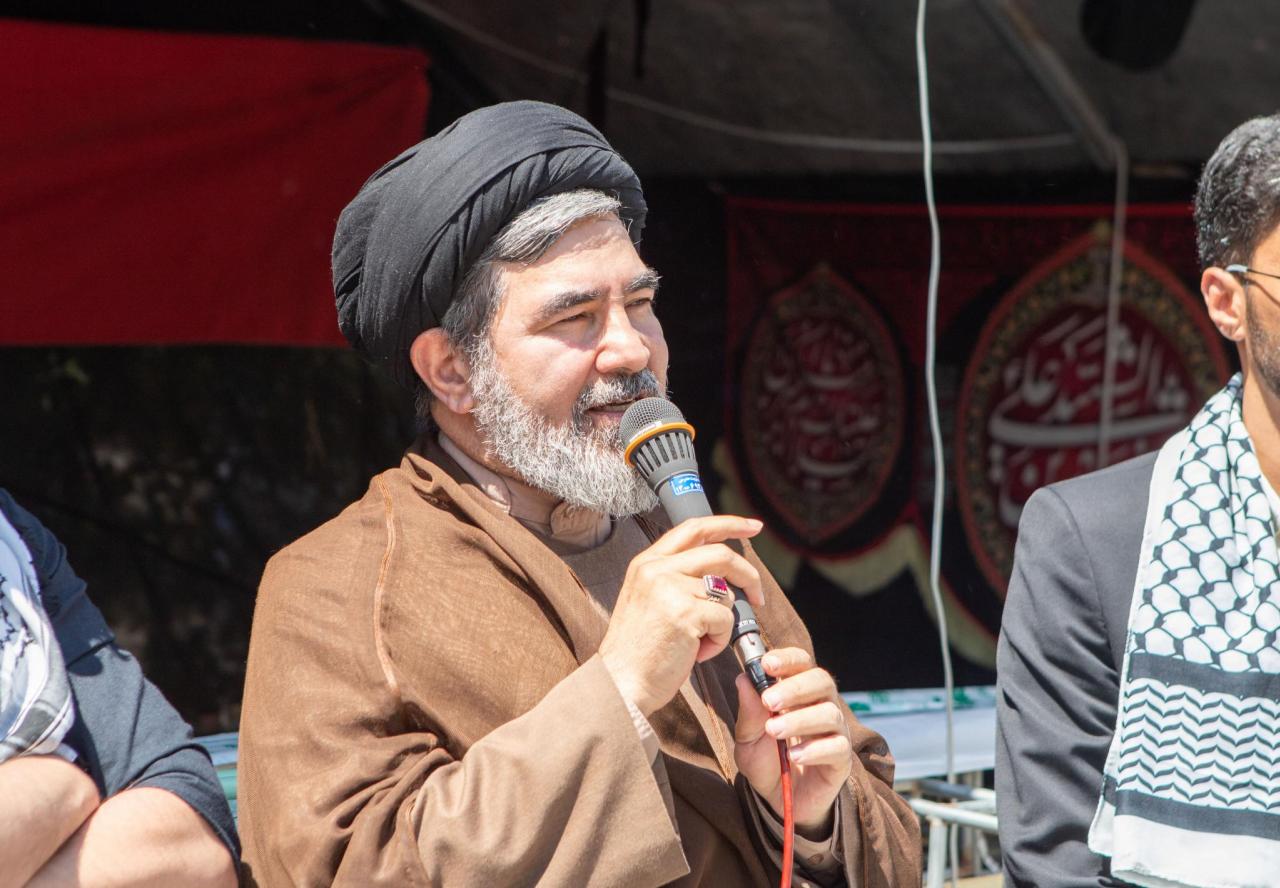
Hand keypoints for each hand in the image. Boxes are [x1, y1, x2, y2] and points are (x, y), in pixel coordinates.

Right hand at [600, 515, 763, 716]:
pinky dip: (720, 640)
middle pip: (720, 554)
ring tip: (699, 642)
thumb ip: (679, 579)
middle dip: (748, 575)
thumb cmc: (640, 652)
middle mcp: (656, 569)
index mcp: (646, 562)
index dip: (728, 524)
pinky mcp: (685, 612)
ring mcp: (669, 588)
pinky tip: (697, 652)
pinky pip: (725, 619)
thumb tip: (724, 576)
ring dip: (722, 622)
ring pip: (725, 593)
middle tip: (759, 596)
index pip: (694, 527)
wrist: (621, 684)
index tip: (752, 527)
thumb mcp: (651, 600)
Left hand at [733, 648, 851, 835]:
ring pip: (830, 713)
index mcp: (798, 692)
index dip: (788, 659)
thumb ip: (748, 712)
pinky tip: (794, 756)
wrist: (778, 801)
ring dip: (800, 719)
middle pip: (822, 681)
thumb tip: (743, 679)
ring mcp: (834, 731)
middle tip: (768, 701)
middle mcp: (821, 705)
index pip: (801, 663)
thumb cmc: (766, 761)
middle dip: (794, 687)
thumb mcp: (747, 738)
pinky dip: (815, 749)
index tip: (767, 664)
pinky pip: (837, 747)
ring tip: (774, 730)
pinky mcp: (841, 758)